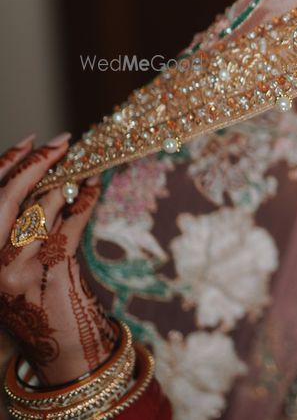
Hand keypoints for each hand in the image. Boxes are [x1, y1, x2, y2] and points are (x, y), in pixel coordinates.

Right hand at [0, 133, 113, 384]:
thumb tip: (41, 174)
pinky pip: (70, 227)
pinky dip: (84, 202)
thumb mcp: (14, 262)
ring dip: (63, 185)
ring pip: (39, 211)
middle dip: (35, 165)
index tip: (30, 141)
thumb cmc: (38, 301)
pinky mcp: (50, 276)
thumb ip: (18, 223)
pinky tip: (94, 187)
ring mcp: (16, 272)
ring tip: (80, 167)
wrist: (61, 348)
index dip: (6, 163)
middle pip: (6, 200)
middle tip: (61, 143)